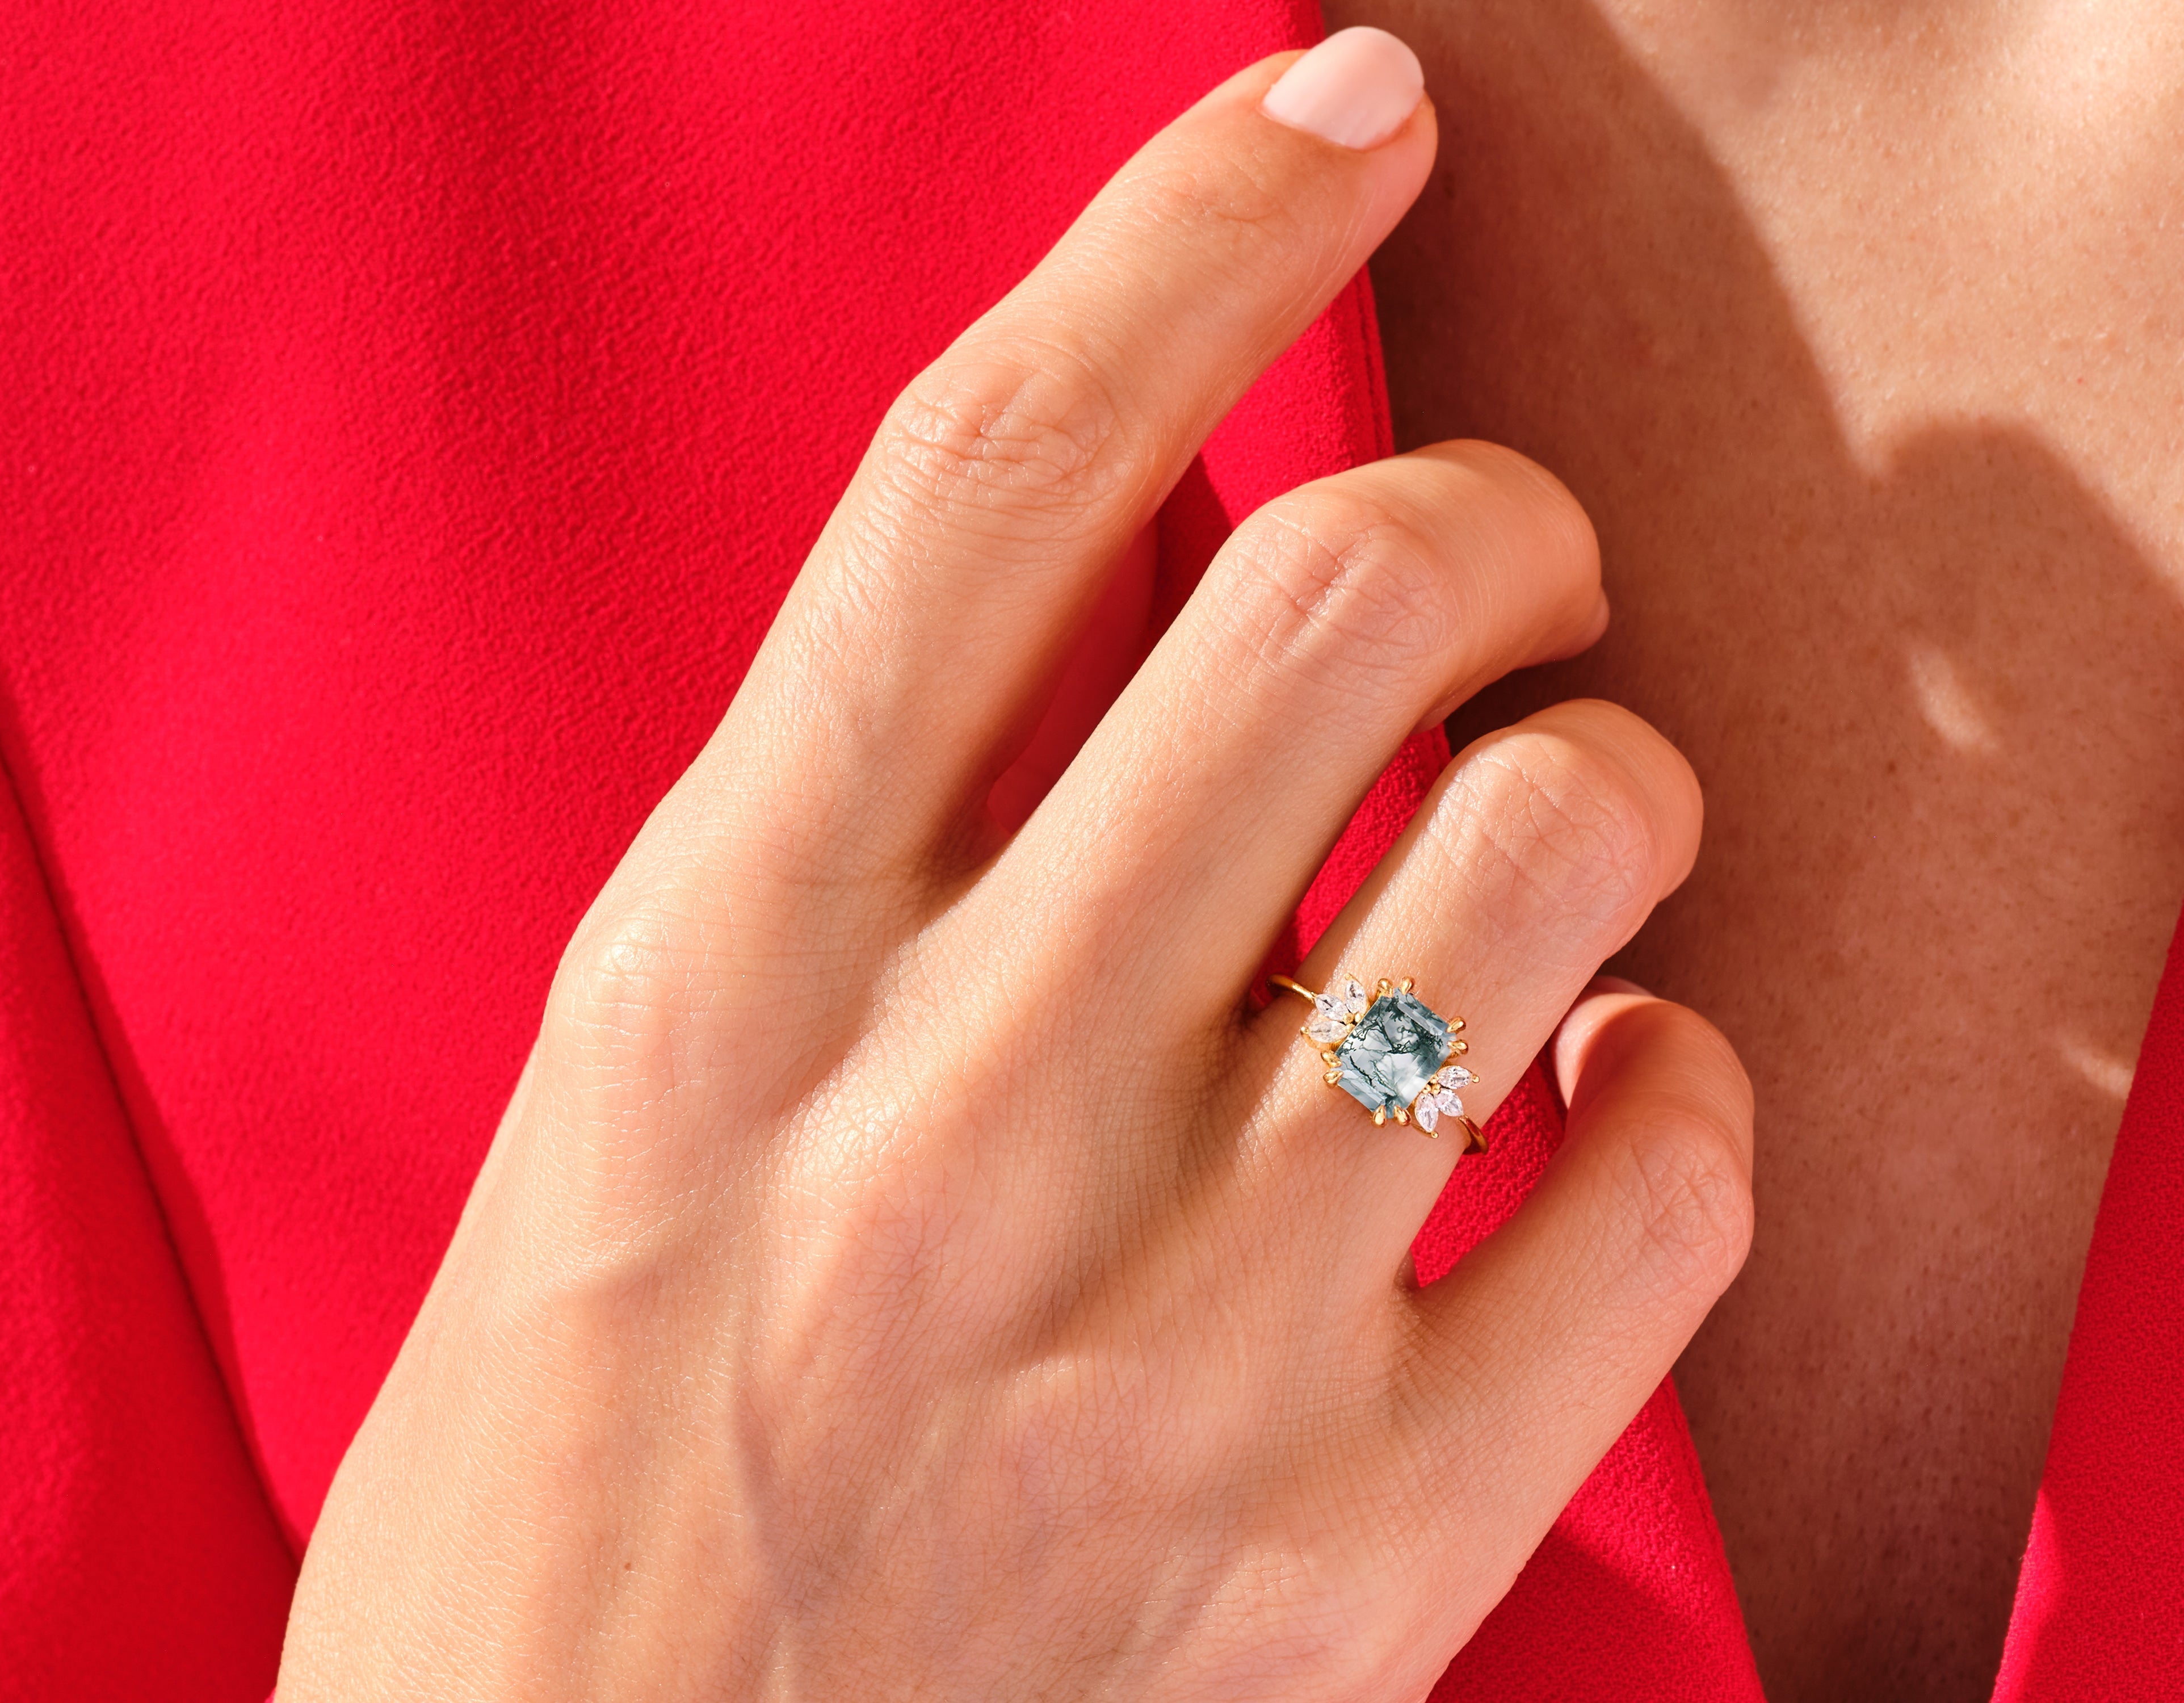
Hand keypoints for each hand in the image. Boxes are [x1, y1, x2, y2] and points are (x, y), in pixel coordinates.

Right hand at [278, 30, 1752, 1701]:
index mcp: (725, 972)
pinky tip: (1600, 1103)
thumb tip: (1119, 590)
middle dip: (1490, 512)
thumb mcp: (643, 1109)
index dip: (1189, 226)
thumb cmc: (575, 1492)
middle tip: (1503, 559)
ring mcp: (1184, 1322)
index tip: (1339, 103)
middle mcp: (961, 1109)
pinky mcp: (1362, 1536)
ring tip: (1555, 853)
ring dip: (1608, 783)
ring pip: (1562, 843)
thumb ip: (857, 850)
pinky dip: (1677, 1089)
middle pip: (1347, 594)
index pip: (989, 474)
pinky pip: (1662, 1177)